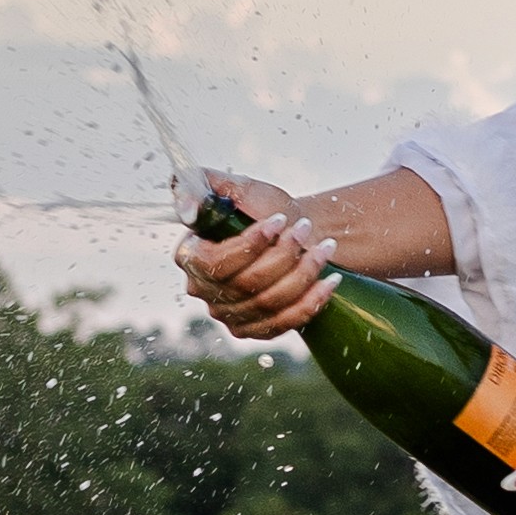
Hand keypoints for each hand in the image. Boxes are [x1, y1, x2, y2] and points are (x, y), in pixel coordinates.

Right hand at [174, 173, 337, 340]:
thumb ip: (202, 184)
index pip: (215, 263)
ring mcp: (228, 315)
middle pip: (245, 285)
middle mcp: (204, 291)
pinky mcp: (255, 330)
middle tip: (306, 228)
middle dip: (283, 255)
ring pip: (267, 303)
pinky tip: (329, 281)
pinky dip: (311, 302)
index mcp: (191, 257)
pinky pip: (285, 323)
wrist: (292, 232)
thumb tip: (186, 206)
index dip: (250, 245)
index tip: (280, 220)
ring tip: (325, 247)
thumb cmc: (262, 209)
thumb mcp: (236, 187)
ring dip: (302, 275)